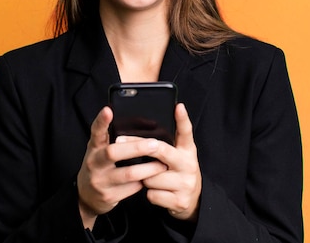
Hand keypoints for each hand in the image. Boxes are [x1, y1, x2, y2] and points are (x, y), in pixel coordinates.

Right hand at [76, 107, 167, 228]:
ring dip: (149, 168)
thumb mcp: (100, 150)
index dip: (101, 121)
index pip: (96, 131)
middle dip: (137, 148)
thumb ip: (111, 139)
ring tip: (162, 164)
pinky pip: (132, 188)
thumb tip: (137, 123)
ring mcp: (100, 180)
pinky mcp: (109, 196)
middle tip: (156, 144)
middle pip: (113, 152)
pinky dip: (144, 182)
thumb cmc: (100, 166)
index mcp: (94, 148)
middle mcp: (94, 163)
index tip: (108, 110)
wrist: (86, 196)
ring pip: (128, 173)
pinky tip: (151, 179)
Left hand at [141, 103, 201, 221]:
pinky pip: (152, 194)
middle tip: (119, 140)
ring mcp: (185, 183)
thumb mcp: (177, 157)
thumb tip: (144, 131)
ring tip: (151, 178)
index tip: (178, 107)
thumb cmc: (176, 173)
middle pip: (161, 150)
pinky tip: (157, 193)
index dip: (183, 119)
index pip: (186, 132)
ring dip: (144, 178)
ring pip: (150, 177)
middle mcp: (189, 165)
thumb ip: (166, 144)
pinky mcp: (179, 201)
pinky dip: (150, 194)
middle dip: (138, 146)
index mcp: (188, 151)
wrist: (189, 203)